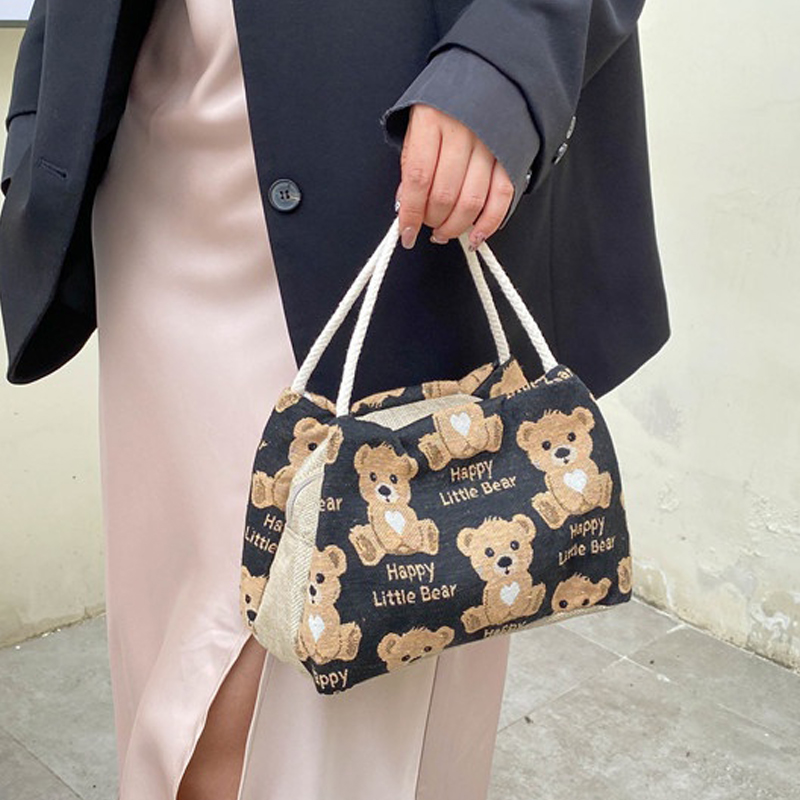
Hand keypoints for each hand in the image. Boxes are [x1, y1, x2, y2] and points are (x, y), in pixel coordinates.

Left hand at [394, 103, 513, 250]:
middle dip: (432, 221)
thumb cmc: (445, 107)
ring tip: (444, 232)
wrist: (488, 74)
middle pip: (445, 195)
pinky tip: (475, 236)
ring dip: (455, 227)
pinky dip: (488, 223)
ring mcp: (490, 144)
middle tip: (427, 226)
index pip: (418, 179)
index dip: (411, 214)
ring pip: (471, 202)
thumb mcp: (417, 128)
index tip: (406, 234)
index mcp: (432, 121)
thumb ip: (412, 167)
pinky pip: (501, 199)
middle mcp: (463, 132)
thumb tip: (407, 208)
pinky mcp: (510, 156)